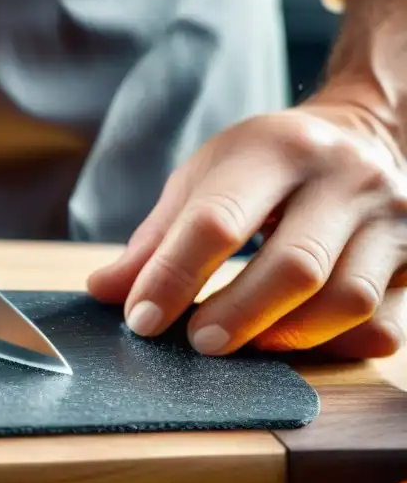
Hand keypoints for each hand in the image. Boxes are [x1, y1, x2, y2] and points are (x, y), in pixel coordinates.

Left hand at [87, 89, 406, 359]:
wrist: (361, 136)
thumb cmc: (264, 167)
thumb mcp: (203, 181)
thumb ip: (154, 240)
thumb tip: (103, 294)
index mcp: (275, 150)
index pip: (218, 221)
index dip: (174, 277)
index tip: (141, 320)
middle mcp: (344, 178)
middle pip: (293, 267)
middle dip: (237, 316)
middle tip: (197, 343)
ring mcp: (391, 217)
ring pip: (347, 301)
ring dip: (287, 338)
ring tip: (243, 346)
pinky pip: (384, 323)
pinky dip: (337, 346)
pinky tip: (298, 342)